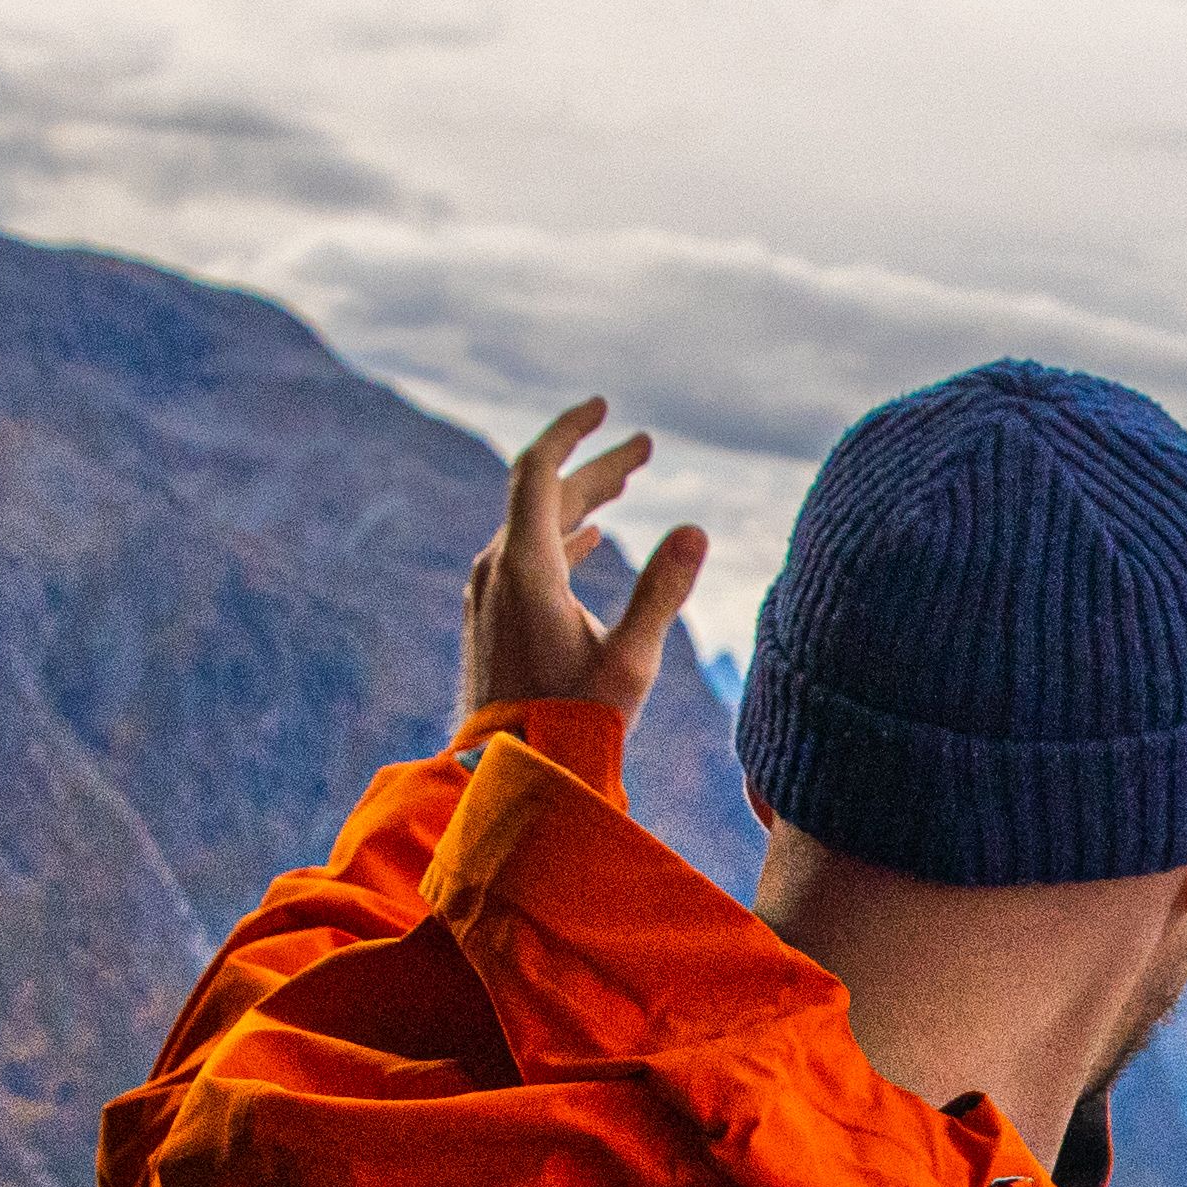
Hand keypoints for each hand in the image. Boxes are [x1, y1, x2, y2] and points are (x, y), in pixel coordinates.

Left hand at [459, 398, 712, 725]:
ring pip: (535, 527)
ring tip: (625, 485)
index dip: (573, 431)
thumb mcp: (631, 663)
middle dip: (598, 470)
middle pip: (545, 496)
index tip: (605, 408)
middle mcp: (498, 571)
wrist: (509, 778)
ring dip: (582, 504)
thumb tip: (696, 529)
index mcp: (526, 568)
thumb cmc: (572, 727)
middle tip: (646, 449)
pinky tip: (590, 541)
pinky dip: (562, 538)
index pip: (539, 470)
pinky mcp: (491, 618)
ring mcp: (490, 594)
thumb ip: (663, 591)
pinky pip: (525, 556)